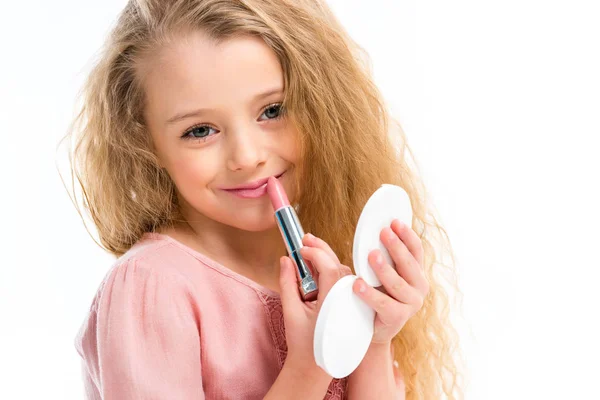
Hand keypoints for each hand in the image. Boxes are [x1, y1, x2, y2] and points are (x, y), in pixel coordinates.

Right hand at [278, 233, 351, 379]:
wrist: (315, 368)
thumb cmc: (303, 342)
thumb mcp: (291, 311)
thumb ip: (287, 283)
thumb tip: (285, 260)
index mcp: (334, 300)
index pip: (328, 267)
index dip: (314, 253)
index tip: (299, 248)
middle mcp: (346, 299)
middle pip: (337, 265)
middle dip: (321, 250)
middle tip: (305, 239)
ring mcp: (350, 303)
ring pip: (341, 272)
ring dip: (326, 259)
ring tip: (310, 251)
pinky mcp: (350, 306)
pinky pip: (343, 282)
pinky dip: (332, 271)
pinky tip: (320, 267)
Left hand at [351, 219, 428, 343]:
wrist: (371, 327)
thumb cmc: (376, 293)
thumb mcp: (381, 270)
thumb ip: (380, 252)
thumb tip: (372, 228)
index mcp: (416, 272)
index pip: (416, 250)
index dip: (407, 235)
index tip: (395, 222)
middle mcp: (419, 287)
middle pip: (409, 264)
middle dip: (396, 247)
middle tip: (383, 232)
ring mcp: (411, 303)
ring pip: (397, 284)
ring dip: (384, 269)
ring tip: (371, 255)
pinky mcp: (398, 318)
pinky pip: (383, 303)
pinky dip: (370, 294)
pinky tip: (357, 284)